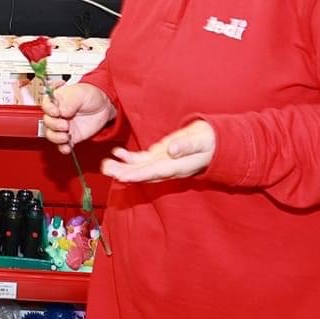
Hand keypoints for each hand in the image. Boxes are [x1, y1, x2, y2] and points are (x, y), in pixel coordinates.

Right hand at [40, 83, 116, 150]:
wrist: (103, 107)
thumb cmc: (89, 95)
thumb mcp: (80, 94)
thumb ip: (70, 102)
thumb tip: (62, 111)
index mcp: (56, 101)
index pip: (46, 106)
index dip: (49, 110)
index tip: (56, 112)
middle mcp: (57, 115)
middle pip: (47, 122)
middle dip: (54, 125)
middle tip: (65, 124)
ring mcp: (62, 126)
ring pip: (51, 135)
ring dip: (56, 138)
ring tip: (66, 137)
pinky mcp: (70, 136)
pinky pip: (62, 145)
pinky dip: (63, 148)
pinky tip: (67, 147)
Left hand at [101, 120, 215, 184]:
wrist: (214, 143)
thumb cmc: (209, 141)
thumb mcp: (201, 141)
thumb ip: (186, 146)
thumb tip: (171, 150)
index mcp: (178, 166)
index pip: (155, 172)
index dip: (138, 174)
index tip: (122, 176)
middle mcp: (168, 168)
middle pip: (143, 173)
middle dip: (124, 173)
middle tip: (106, 170)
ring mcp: (163, 163)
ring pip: (140, 168)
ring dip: (122, 167)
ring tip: (105, 165)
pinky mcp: (160, 157)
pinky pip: (143, 160)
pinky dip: (129, 158)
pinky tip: (117, 153)